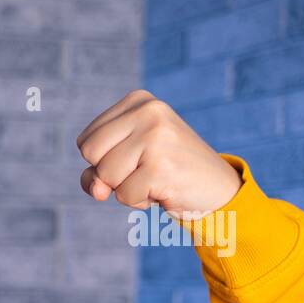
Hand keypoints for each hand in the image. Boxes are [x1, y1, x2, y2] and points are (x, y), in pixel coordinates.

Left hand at [75, 89, 241, 218]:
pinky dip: (139, 201)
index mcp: (138, 101)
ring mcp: (156, 137)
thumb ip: (96, 174)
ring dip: (126, 188)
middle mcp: (148, 111)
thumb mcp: (126, 163)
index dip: (103, 160)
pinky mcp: (162, 166)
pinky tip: (163, 189)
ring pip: (105, 176)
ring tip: (155, 178)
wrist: (217, 188)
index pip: (85, 141)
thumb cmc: (164, 173)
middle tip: (143, 169)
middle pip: (90, 154)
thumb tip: (97, 190)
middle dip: (109, 174)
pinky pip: (125, 195)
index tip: (136, 157)